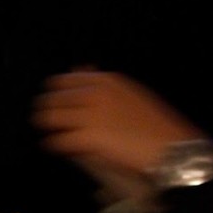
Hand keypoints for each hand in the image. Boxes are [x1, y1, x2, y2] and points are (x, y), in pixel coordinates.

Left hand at [32, 71, 203, 175]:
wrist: (171, 146)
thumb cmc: (154, 123)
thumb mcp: (129, 92)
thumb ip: (103, 81)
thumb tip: (80, 66)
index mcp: (107, 81)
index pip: (66, 80)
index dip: (55, 90)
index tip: (51, 97)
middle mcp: (96, 94)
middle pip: (55, 98)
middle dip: (45, 107)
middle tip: (41, 116)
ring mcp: (92, 115)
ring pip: (53, 117)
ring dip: (46, 123)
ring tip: (45, 129)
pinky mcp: (89, 138)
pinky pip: (60, 140)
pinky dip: (54, 143)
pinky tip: (53, 146)